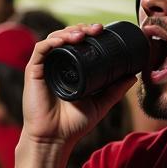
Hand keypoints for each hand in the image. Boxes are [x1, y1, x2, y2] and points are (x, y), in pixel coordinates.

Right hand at [22, 23, 135, 147]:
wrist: (54, 139)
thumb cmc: (72, 125)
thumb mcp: (100, 104)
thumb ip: (115, 90)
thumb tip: (133, 75)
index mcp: (68, 69)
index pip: (76, 43)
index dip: (88, 33)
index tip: (102, 31)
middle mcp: (55, 65)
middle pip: (65, 37)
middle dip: (81, 28)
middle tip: (97, 28)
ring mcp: (43, 68)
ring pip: (53, 39)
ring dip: (68, 32)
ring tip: (83, 34)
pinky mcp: (33, 72)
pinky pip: (40, 50)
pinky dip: (52, 41)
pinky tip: (65, 41)